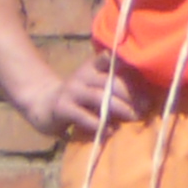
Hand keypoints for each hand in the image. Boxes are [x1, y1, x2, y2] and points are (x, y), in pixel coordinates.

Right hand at [27, 52, 142, 137]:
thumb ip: (114, 86)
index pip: (109, 58)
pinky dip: (98, 124)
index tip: (140, 60)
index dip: (123, 57)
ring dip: (119, 108)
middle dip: (130, 94)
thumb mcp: (94, 85)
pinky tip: (109, 131)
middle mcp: (83, 75)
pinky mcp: (62, 108)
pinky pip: (83, 116)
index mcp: (93, 66)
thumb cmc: (78, 98)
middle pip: (111, 81)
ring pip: (100, 97)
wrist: (42, 104)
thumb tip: (145, 100)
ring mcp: (71, 90)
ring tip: (133, 117)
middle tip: (144, 107)